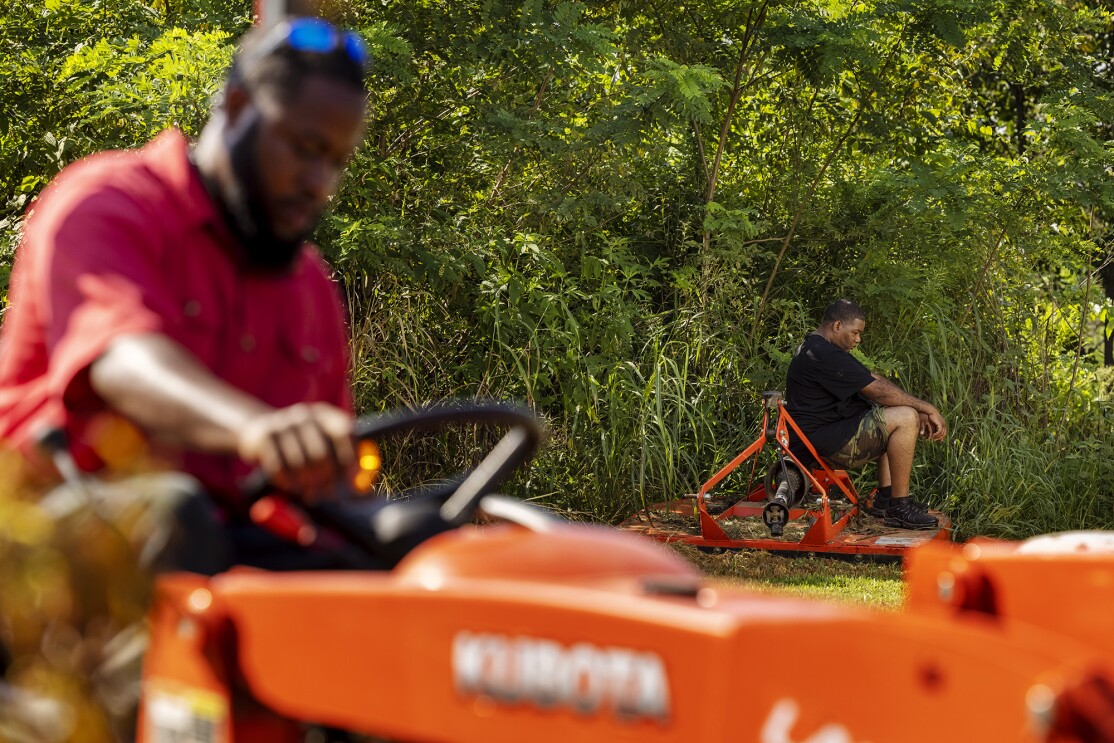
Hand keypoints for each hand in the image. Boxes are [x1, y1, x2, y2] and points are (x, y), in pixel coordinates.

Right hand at [236, 402, 355, 501]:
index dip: (351, 458)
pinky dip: (287, 482)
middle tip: (329, 495)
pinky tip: (292, 487)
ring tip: (311, 495)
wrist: (259, 430)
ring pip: (299, 463)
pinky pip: (278, 466)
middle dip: (327, 479)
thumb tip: (363, 491)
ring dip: (306, 484)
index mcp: (326, 415)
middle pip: (321, 452)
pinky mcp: (264, 436)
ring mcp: (283, 424)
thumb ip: (345, 464)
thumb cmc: (302, 445)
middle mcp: (305, 415)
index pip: (345, 432)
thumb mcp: (323, 445)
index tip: (354, 482)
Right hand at [919, 409, 946, 441]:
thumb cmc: (930, 416)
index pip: (944, 433)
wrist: (930, 411)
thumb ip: (933, 428)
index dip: (941, 437)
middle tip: (934, 440)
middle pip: (944, 434)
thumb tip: (932, 432)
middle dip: (939, 438)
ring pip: (942, 434)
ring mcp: (943, 424)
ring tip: (933, 438)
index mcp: (943, 424)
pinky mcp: (940, 424)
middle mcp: (944, 425)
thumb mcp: (932, 423)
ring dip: (937, 437)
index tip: (936, 440)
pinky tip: (933, 435)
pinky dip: (936, 434)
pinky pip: (940, 431)